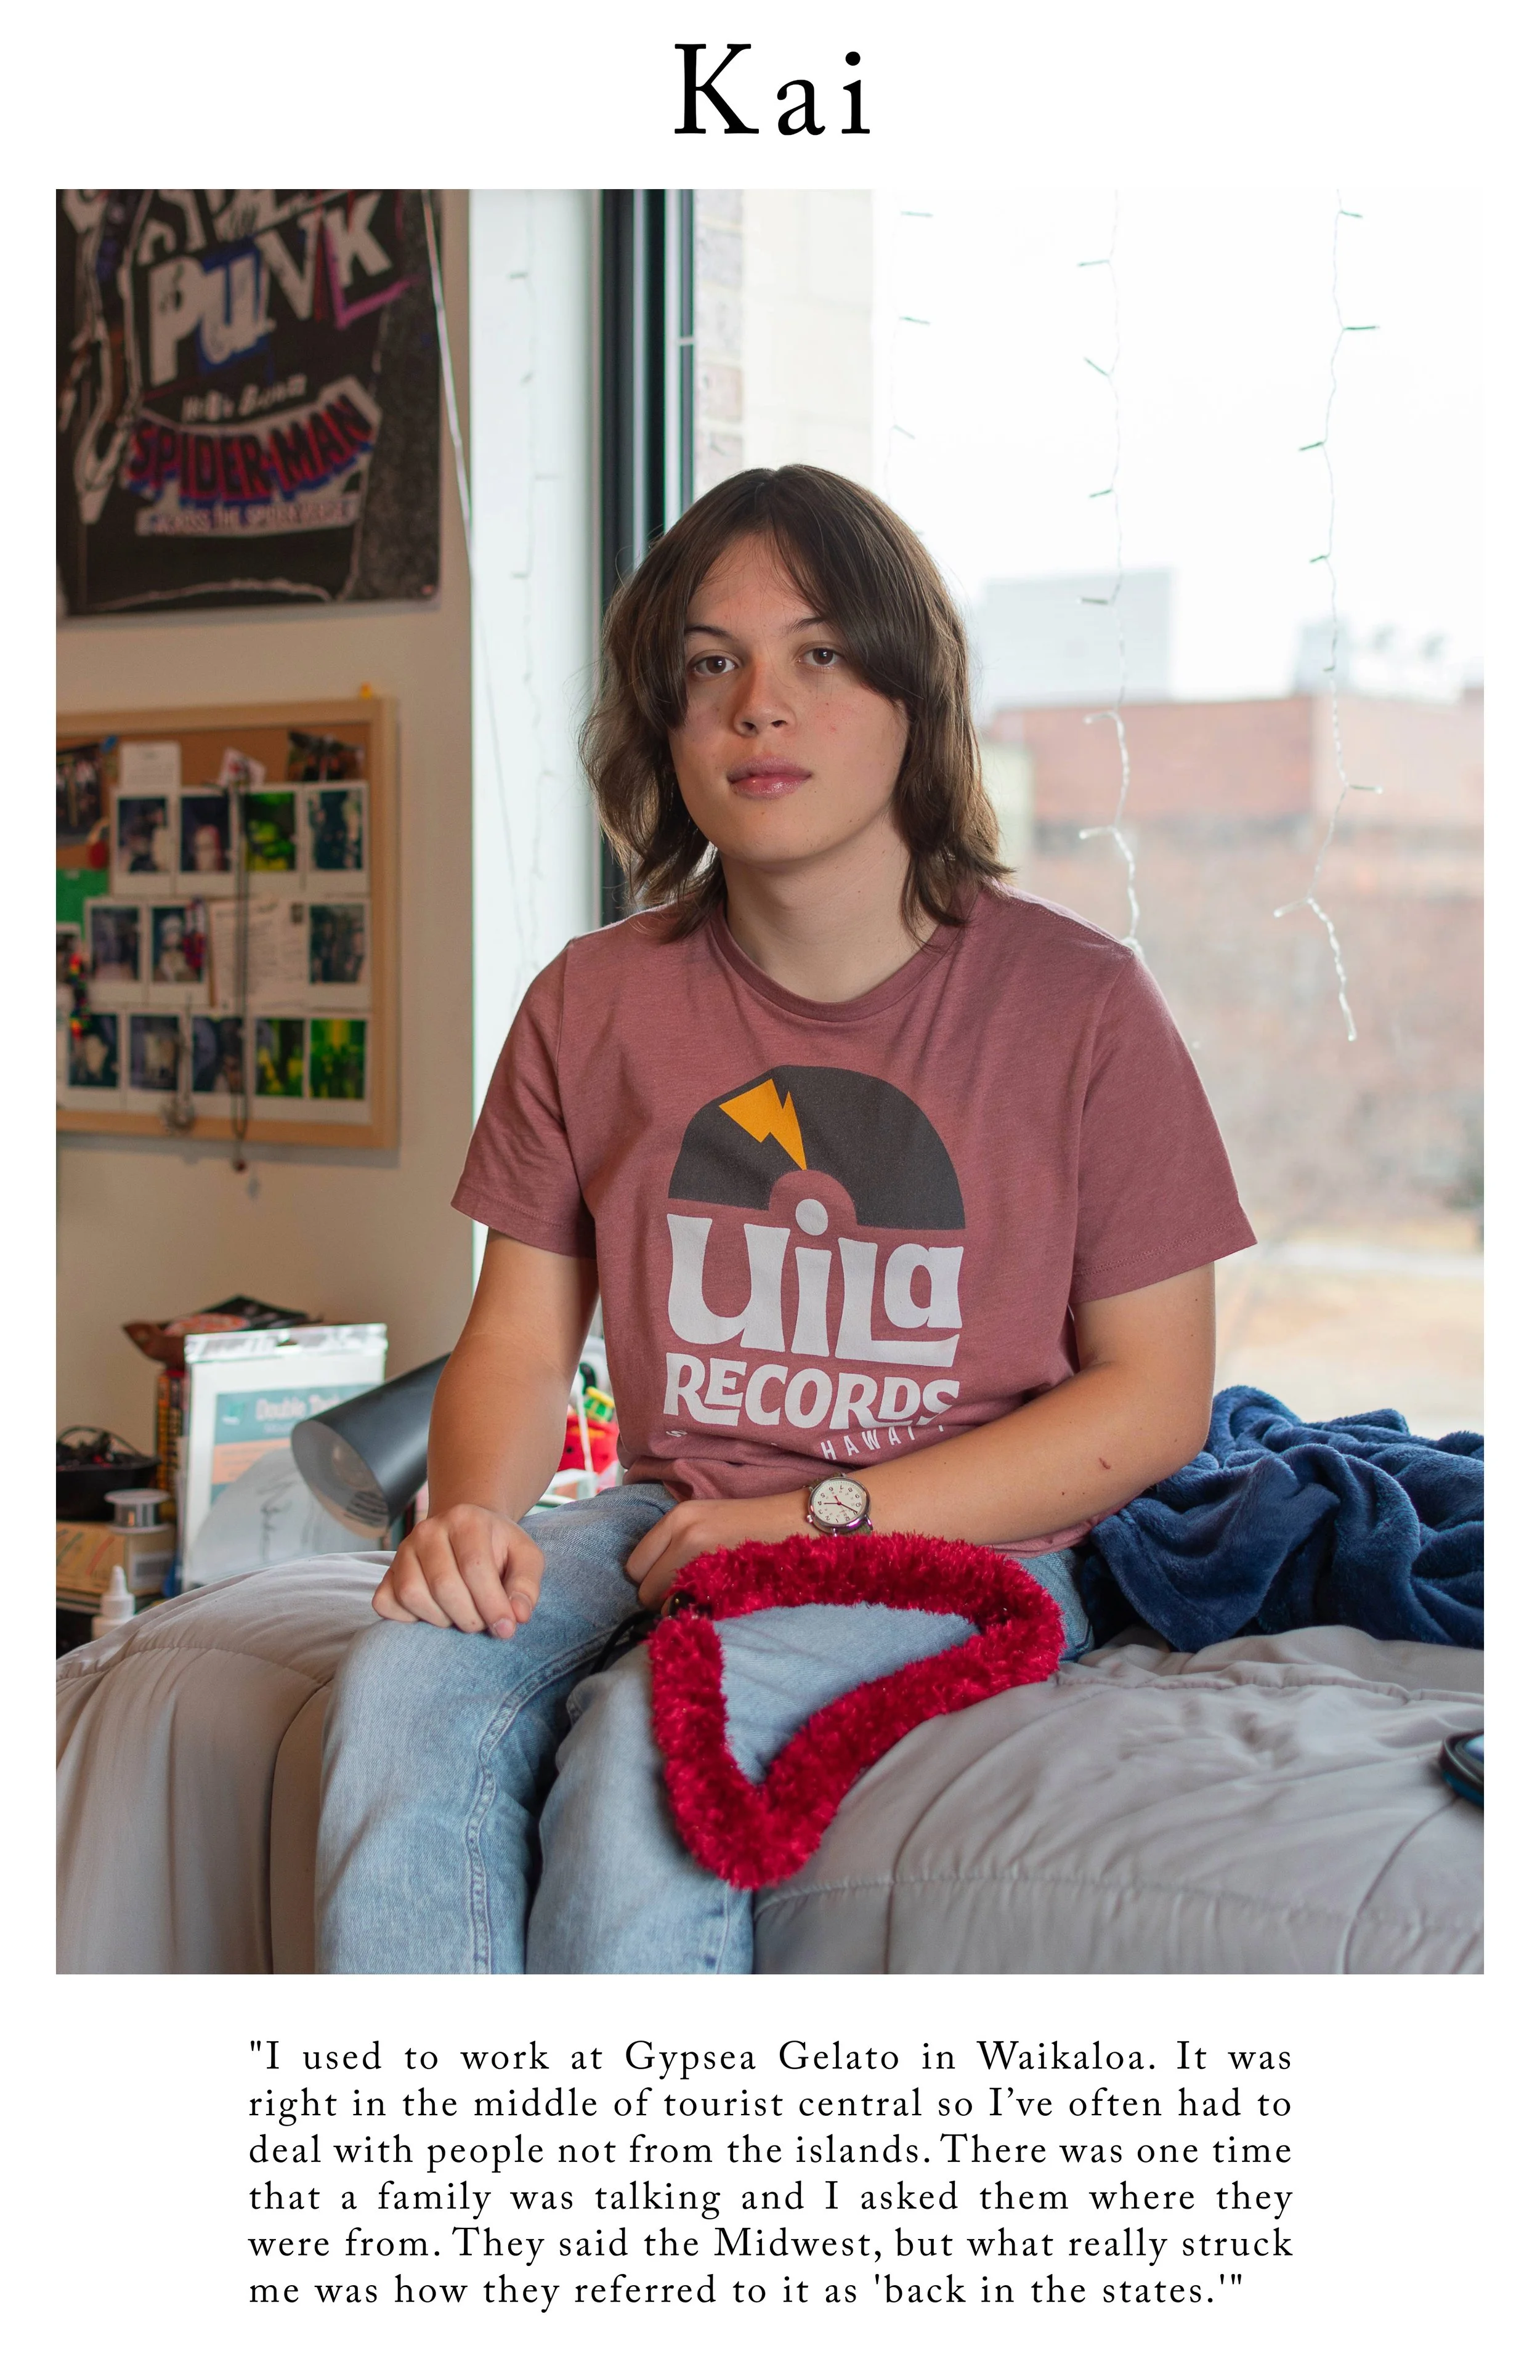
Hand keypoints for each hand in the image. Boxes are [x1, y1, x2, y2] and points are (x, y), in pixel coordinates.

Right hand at [373, 1502, 543, 1636]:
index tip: (507, 1628)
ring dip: (441, 1619)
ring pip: (412, 1595)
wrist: (465, 1531)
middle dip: (469, 1617)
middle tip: (482, 1623)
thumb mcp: (525, 1557)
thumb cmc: (498, 1548)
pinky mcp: (386, 1572)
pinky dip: (409, 1619)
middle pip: (443, 1585)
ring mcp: (403, 1550)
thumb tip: (518, 1616)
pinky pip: (387, 1603)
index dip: (492, 1605)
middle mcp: (428, 1530)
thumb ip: (526, 1585)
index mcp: (466, 1520)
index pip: (474, 1567)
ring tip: (460, 1616)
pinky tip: (434, 1613)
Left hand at [626, 1491, 815, 1609]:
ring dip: (677, 1609)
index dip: (649, 1579)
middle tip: (688, 1595)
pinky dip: (695, 1614)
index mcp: (677, 1517)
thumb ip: (677, 1545)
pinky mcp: (721, 1581)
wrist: (802, 1523)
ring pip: (662, 1605)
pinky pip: (688, 1611)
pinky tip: (716, 1604)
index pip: (634, 1565)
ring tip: (705, 1599)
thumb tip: (652, 1583)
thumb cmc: (757, 1526)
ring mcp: (701, 1557)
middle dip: (659, 1598)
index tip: (668, 1583)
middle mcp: (683, 1533)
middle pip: (643, 1588)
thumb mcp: (708, 1522)